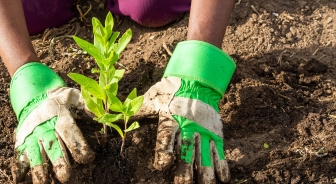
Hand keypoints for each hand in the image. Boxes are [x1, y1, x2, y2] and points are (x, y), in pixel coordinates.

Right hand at [10, 62, 94, 182]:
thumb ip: (90, 107)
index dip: (79, 146)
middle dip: (59, 162)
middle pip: (52, 147)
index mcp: (60, 117)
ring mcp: (32, 137)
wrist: (34, 95)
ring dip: (39, 170)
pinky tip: (21, 180)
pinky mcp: (22, 143)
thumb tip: (107, 117)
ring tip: (43, 183)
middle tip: (65, 177)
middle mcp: (45, 128)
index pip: (70, 132)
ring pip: (35, 155)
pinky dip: (20, 169)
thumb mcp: (76, 98)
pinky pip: (20, 157)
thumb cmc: (60, 101)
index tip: (88, 158)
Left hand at [138, 41, 235, 182]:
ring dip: (205, 172)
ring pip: (205, 155)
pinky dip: (222, 166)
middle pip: (187, 151)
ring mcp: (203, 132)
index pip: (166, 138)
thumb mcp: (150, 100)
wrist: (195, 80)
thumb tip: (112, 117)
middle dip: (185, 170)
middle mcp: (188, 127)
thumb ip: (136, 112)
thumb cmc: (168, 93)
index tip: (161, 164)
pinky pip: (218, 152)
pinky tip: (223, 180)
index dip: (163, 152)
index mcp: (170, 120)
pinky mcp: (214, 133)